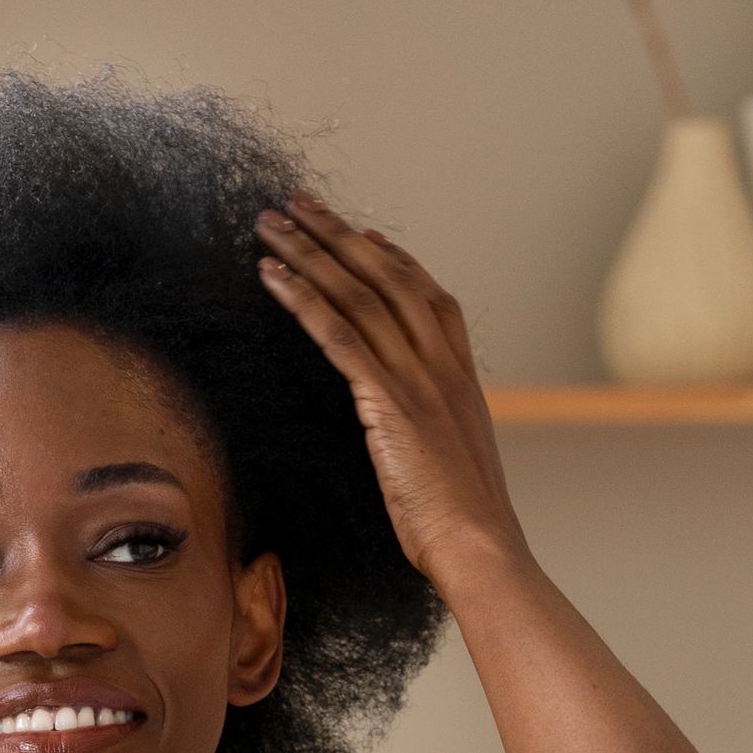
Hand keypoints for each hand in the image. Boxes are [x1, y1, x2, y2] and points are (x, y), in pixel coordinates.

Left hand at [253, 192, 526, 588]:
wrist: (480, 549)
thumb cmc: (464, 529)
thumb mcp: (454, 472)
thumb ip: (435, 441)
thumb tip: (417, 442)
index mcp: (463, 382)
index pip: (431, 299)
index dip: (396, 261)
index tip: (365, 234)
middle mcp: (443, 367)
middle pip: (389, 278)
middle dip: (339, 235)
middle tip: (300, 203)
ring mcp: (419, 379)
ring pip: (359, 294)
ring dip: (310, 252)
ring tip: (271, 223)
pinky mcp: (389, 401)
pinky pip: (338, 334)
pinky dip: (301, 299)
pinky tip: (271, 275)